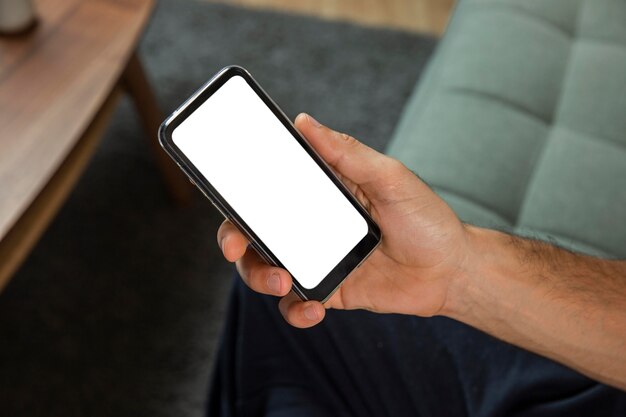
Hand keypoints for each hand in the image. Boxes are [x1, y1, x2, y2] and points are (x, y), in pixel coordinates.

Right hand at [217, 113, 469, 327]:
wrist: (451, 271)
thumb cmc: (426, 218)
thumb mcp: (390, 178)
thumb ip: (349, 154)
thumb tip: (305, 122)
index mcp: (320, 191)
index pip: (268, 186)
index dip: (238, 190)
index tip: (222, 191)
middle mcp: (310, 223)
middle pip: (254, 231)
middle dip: (233, 239)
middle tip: (235, 246)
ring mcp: (316, 258)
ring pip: (266, 268)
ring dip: (261, 277)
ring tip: (284, 282)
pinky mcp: (327, 289)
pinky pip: (296, 303)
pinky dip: (295, 310)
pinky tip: (313, 309)